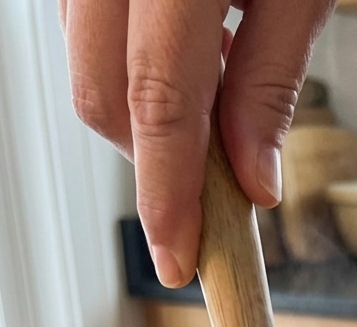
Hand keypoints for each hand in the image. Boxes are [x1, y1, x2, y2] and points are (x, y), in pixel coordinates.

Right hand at [60, 0, 334, 287]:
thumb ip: (270, 83)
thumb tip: (254, 187)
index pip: (158, 101)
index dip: (168, 192)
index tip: (178, 262)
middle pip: (102, 95)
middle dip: (151, 158)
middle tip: (213, 171)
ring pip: (86, 68)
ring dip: (141, 109)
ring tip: (215, 83)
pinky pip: (86, 34)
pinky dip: (130, 66)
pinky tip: (187, 51)